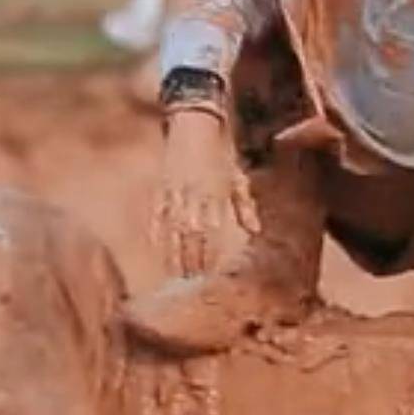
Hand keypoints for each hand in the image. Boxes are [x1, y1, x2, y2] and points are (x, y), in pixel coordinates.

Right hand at [155, 109, 254, 277]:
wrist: (193, 126)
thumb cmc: (220, 156)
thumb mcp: (237, 179)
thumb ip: (245, 207)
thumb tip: (256, 232)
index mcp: (214, 196)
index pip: (213, 237)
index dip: (212, 259)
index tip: (216, 280)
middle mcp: (192, 199)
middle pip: (191, 241)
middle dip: (192, 266)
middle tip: (194, 288)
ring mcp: (173, 197)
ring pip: (171, 235)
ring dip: (173, 259)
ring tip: (177, 282)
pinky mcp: (159, 193)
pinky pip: (157, 222)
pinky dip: (158, 239)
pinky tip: (160, 256)